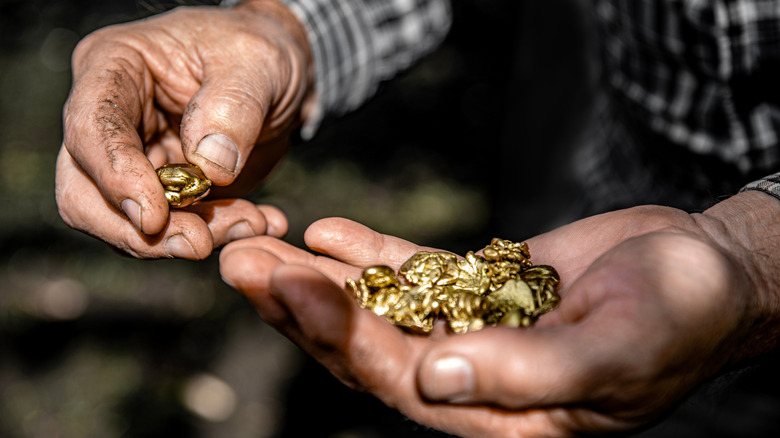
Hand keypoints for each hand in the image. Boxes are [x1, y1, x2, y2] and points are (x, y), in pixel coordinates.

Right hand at [56, 0, 312, 257]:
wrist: (281, 77)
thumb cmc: (258, 52)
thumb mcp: (258, 62)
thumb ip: (234, 107)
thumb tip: (210, 166)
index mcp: (114, 67)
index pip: (91, 127)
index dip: (115, 176)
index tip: (153, 217)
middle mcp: (109, 119)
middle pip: (86, 192)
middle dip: (139, 231)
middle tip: (199, 244)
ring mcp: (132, 161)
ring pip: (128, 224)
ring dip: (187, 238)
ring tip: (252, 222)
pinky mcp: (163, 194)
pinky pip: (173, 231)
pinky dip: (215, 236)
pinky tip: (258, 223)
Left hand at [219, 191, 779, 436]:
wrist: (704, 272)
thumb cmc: (676, 317)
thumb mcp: (615, 351)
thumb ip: (525, 374)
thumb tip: (431, 380)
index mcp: (499, 414)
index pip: (399, 382)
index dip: (339, 336)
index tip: (287, 285)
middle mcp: (473, 379)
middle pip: (368, 347)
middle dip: (302, 308)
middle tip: (240, 261)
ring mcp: (471, 331)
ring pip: (379, 309)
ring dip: (319, 279)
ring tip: (261, 244)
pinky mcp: (480, 289)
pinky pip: (414, 273)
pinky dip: (372, 254)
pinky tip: (328, 231)